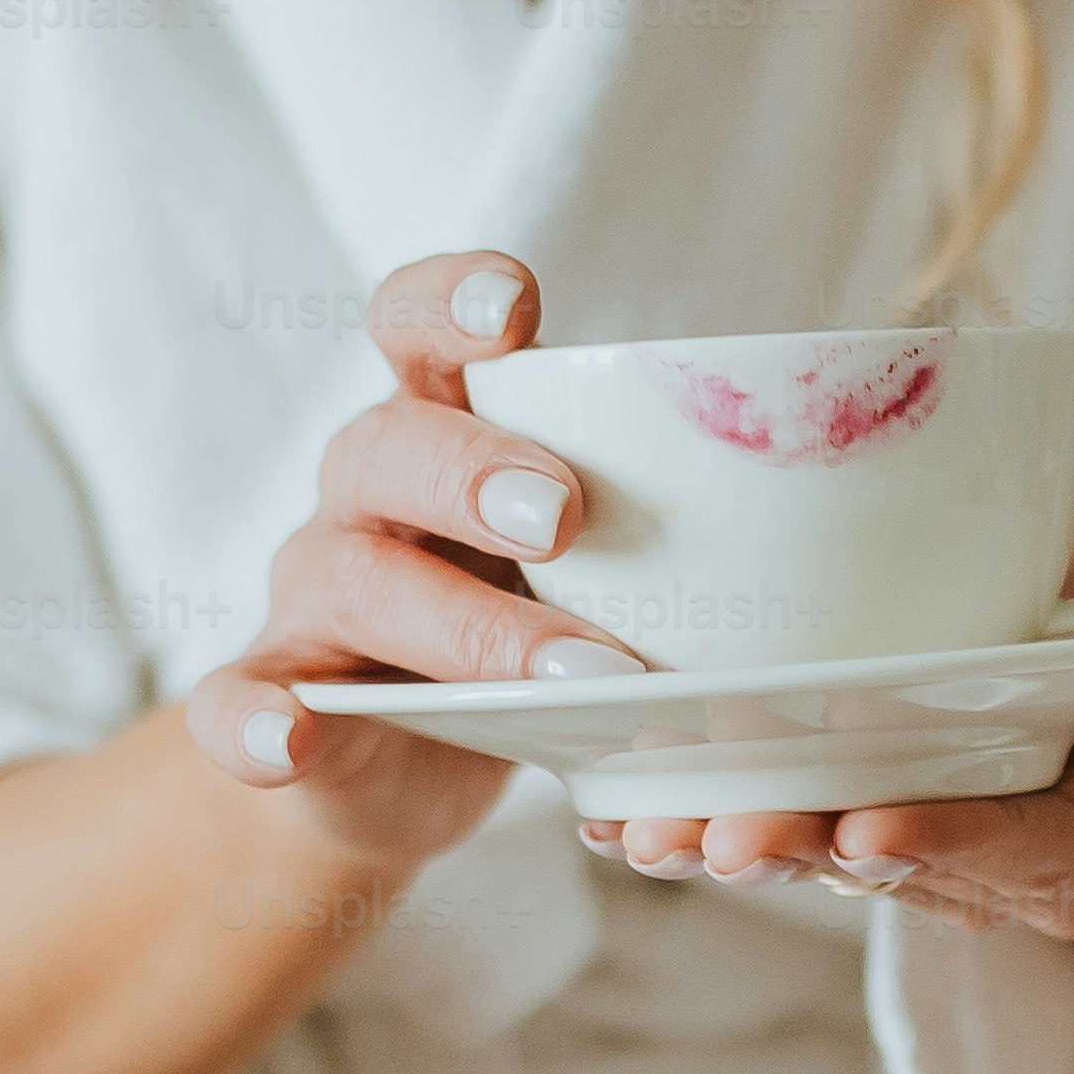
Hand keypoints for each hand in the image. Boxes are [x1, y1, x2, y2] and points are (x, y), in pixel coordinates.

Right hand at [182, 250, 637, 876]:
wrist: (393, 772)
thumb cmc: (520, 633)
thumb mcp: (591, 566)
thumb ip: (663, 524)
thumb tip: (836, 518)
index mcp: (440, 436)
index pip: (417, 328)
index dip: (451, 301)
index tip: (515, 305)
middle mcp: (364, 499)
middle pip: (392, 447)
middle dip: (476, 472)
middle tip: (570, 517)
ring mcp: (311, 601)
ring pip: (349, 577)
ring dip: (457, 623)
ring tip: (566, 672)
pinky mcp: (277, 704)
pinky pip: (237, 704)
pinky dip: (259, 723)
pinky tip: (295, 743)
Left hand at [592, 478, 1073, 935]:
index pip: (1064, 847)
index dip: (973, 846)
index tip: (877, 827)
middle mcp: (1048, 856)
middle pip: (931, 870)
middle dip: (826, 856)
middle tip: (731, 827)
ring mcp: (959, 838)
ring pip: (847, 856)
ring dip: (750, 844)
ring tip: (656, 821)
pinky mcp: (885, 804)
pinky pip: (800, 824)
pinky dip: (716, 815)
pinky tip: (620, 806)